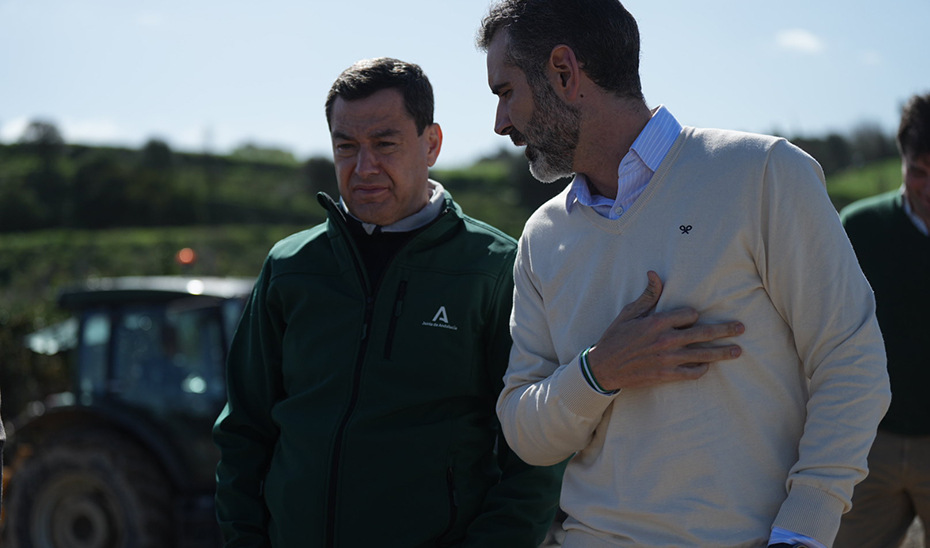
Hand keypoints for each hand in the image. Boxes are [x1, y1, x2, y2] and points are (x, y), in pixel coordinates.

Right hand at [586, 271, 743, 390]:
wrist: (604, 368)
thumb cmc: (615, 338)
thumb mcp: (628, 313)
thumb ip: (647, 296)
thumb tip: (655, 274)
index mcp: (657, 322)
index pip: (689, 315)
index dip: (693, 315)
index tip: (693, 317)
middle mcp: (666, 340)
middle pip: (703, 333)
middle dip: (725, 330)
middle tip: (741, 328)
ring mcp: (668, 359)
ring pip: (703, 355)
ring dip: (722, 353)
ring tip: (737, 351)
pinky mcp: (666, 375)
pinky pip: (691, 373)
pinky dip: (701, 369)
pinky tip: (707, 366)